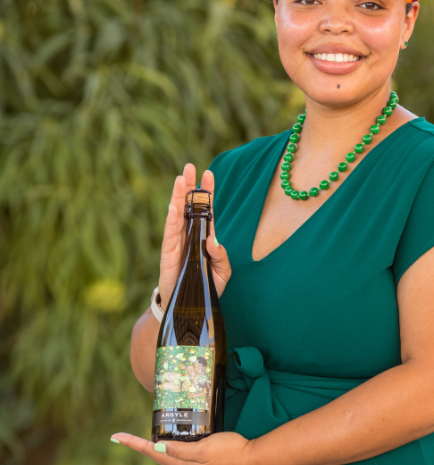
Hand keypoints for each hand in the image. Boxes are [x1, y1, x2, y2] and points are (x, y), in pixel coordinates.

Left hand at [110, 432, 253, 464]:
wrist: (249, 460)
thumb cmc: (229, 453)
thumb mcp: (204, 450)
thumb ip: (181, 451)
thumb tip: (156, 447)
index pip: (152, 452)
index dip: (133, 443)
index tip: (116, 436)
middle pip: (156, 456)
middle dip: (140, 446)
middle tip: (125, 437)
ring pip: (165, 458)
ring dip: (153, 448)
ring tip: (142, 438)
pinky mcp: (198, 461)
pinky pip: (176, 457)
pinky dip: (167, 449)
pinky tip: (169, 442)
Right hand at [159, 165, 231, 303]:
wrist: (188, 307)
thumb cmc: (206, 288)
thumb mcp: (222, 273)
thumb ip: (221, 256)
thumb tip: (213, 239)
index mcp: (204, 237)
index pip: (206, 210)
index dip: (207, 192)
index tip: (209, 173)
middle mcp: (190, 235)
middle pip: (189, 206)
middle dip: (190, 187)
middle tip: (190, 167)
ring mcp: (178, 243)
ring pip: (177, 215)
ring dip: (178, 197)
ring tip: (181, 179)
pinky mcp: (169, 254)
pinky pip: (169, 234)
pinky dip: (171, 219)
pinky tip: (173, 206)